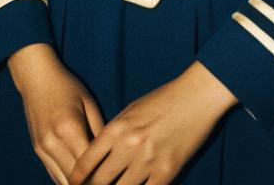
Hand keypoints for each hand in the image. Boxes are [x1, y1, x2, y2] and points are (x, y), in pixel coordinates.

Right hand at [8, 44, 105, 184]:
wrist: (36, 78)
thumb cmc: (67, 87)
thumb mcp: (89, 104)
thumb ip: (100, 132)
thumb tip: (112, 156)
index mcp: (69, 129)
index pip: (89, 165)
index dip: (103, 175)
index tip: (116, 177)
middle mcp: (53, 143)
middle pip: (75, 179)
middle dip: (93, 182)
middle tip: (110, 181)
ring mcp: (43, 149)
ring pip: (63, 181)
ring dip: (80, 184)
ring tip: (97, 181)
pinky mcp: (38, 151)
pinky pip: (55, 174)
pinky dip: (68, 180)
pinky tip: (82, 180)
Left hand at [68, 61, 237, 184]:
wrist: (196, 96)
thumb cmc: (163, 99)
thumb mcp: (132, 110)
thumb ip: (114, 133)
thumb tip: (100, 155)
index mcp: (117, 128)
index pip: (87, 161)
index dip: (77, 178)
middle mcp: (128, 147)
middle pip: (99, 182)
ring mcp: (148, 161)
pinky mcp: (167, 172)